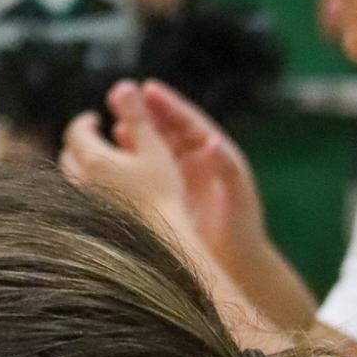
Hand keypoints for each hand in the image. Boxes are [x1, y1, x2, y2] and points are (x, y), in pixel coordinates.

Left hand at [60, 87, 193, 236]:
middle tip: (94, 137)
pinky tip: (105, 191)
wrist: (163, 240)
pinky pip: (77, 199)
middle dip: (79, 143)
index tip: (95, 119)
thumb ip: (136, 115)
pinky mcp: (86, 222)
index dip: (85, 122)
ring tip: (100, 163)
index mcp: (94, 160)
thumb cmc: (162, 192)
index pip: (76, 132)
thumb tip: (122, 84)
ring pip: (70, 179)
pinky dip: (85, 187)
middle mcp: (80, 183)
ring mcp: (82, 205)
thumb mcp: (153, 147)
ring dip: (80, 166)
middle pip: (67, 156)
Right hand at [130, 79, 271, 280]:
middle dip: (145, 114)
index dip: (168, 105)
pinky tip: (112, 160)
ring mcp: (179, 182)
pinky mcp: (167, 202)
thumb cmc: (243, 233)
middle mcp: (196, 165)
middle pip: (167, 131)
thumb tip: (211, 141)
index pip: (188, 123)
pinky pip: (146, 177)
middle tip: (121, 97)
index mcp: (215, 157)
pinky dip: (131, 164)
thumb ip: (227, 169)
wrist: (238, 267)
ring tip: (112, 124)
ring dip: (135, 137)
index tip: (147, 89)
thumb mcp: (238, 198)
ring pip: (153, 151)